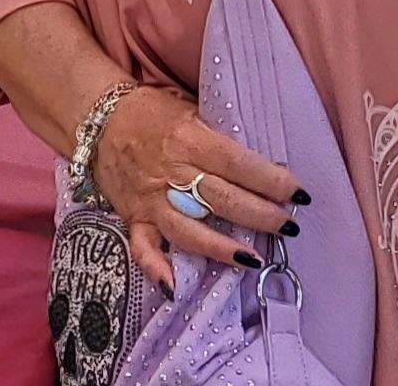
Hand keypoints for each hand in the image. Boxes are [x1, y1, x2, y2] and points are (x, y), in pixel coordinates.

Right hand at [88, 85, 304, 288]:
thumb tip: (262, 164)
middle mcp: (170, 172)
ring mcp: (150, 199)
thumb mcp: (190, 109)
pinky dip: (156, 268)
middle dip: (260, 215)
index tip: (299, 193)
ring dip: (222, 248)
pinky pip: (143, 246)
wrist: (98, 118)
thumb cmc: (152, 111)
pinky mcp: (134, 216)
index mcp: (189, 139)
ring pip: (189, 229)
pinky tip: (175, 287)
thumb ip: (219, 138)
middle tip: (290, 225)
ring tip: (254, 259)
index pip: (237, 164)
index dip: (271, 179)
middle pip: (221, 199)